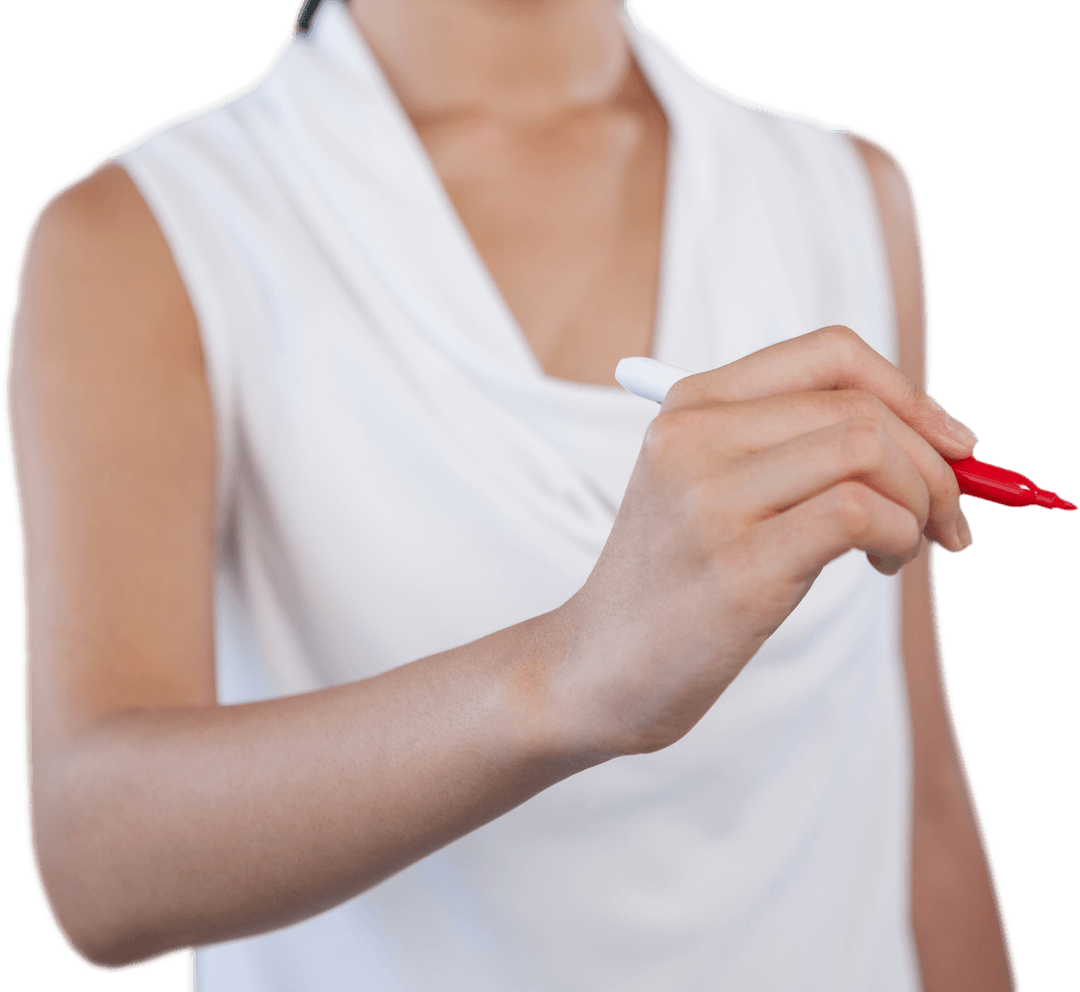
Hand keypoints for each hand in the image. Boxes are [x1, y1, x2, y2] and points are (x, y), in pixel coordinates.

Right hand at [549, 325, 977, 756]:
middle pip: (859, 406)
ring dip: (923, 500)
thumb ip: (796, 449)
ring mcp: (709, 499)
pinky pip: (860, 513)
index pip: (828, 353)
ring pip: (868, 449)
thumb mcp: (714, 490)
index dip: (908, 389)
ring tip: (908, 547)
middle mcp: (693, 437)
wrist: (600, 668)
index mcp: (689, 407)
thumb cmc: (675, 584)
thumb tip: (935, 437)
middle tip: (950, 516)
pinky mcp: (738, 565)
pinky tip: (886, 564)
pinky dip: (902, 535)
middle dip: (936, 461)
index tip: (950, 442)